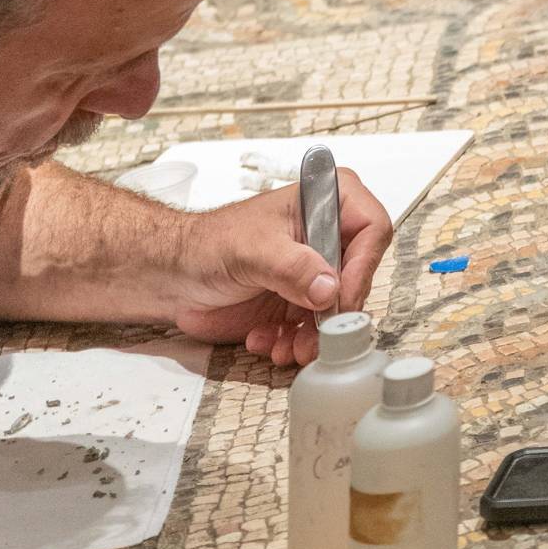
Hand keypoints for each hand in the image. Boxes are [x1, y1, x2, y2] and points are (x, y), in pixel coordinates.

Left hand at [170, 169, 392, 367]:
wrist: (175, 272)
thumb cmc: (208, 242)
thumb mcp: (252, 251)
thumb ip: (293, 267)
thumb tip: (330, 288)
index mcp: (322, 200)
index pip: (372, 227)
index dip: (363, 265)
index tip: (341, 299)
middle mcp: (325, 234)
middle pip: (359, 277)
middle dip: (335, 314)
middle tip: (315, 337)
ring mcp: (313, 269)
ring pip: (339, 311)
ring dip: (314, 336)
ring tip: (287, 348)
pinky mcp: (299, 300)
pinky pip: (315, 328)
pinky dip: (295, 342)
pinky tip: (268, 341)